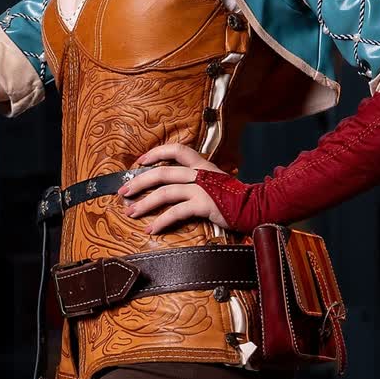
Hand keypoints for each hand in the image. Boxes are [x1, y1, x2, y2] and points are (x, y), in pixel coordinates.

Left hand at [118, 141, 233, 233]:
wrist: (255, 208)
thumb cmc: (234, 197)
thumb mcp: (215, 180)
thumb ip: (197, 179)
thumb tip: (176, 184)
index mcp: (201, 164)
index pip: (176, 149)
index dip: (156, 153)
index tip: (140, 161)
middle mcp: (199, 173)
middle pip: (161, 172)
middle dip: (138, 182)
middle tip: (123, 192)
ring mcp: (201, 188)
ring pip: (164, 192)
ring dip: (144, 203)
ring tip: (130, 212)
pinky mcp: (204, 205)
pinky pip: (176, 212)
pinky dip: (161, 221)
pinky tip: (152, 229)